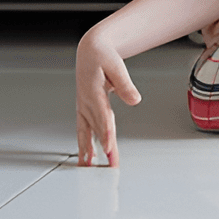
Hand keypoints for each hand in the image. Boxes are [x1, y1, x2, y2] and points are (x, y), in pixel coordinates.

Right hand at [75, 32, 142, 166]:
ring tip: (90, 168)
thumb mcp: (116, 65)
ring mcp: (84, 106)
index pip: (102, 117)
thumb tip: (135, 99)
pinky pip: (84, 129)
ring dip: (89, 151)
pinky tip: (87, 156)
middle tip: (108, 167)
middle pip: (96, 129)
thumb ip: (125, 83)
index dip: (105, 134)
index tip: (108, 148)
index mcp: (93, 92)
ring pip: (87, 132)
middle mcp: (86, 102)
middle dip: (102, 149)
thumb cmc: (102, 56)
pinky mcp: (85, 108)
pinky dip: (85, 143)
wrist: (90, 50)